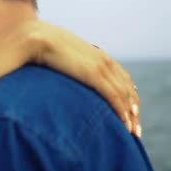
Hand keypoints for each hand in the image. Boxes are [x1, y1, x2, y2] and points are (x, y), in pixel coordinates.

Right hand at [21, 20, 141, 136]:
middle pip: (128, 88)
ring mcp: (101, 66)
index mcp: (97, 55)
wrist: (36, 38)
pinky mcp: (95, 75)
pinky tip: (124, 126)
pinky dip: (122, 112)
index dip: (128, 96)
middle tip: (135, 129)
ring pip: (125, 95)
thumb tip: (60, 74)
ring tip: (131, 132)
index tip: (130, 113)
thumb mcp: (59, 56)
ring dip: (131, 115)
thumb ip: (66, 65)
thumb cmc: (40, 47)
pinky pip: (115, 97)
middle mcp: (104, 60)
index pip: (121, 78)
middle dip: (133, 110)